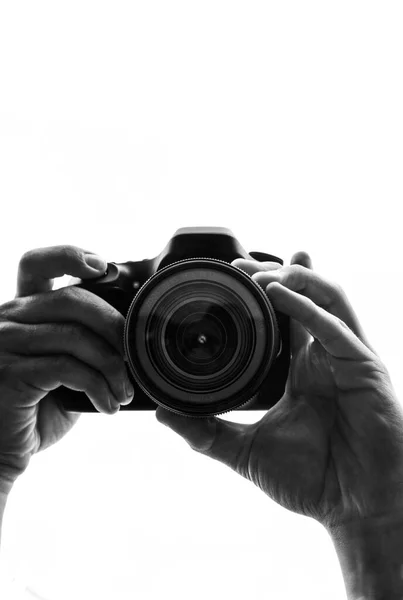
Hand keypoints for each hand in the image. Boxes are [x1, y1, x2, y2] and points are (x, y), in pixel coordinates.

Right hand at [0, 245, 133, 492]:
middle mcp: (9, 319)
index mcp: (22, 311)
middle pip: (72, 299)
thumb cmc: (38, 408)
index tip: (101, 267)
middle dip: (114, 325)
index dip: (69, 255)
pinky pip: (68, 368)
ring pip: (75, 337)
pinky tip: (109, 406)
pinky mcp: (10, 372)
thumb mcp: (62, 367)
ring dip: (112, 366)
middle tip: (134, 356)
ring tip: (124, 392)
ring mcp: (6, 344)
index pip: (37, 264)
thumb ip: (84, 343)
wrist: (5, 449)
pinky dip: (99, 386)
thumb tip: (134, 336)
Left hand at [155, 252, 402, 530]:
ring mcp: (347, 358)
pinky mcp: (364, 368)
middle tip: (239, 266)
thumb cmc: (313, 480)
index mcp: (302, 369)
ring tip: (258, 275)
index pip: (286, 315)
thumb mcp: (247, 451)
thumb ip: (207, 432)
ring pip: (327, 297)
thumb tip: (163, 415)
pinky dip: (308, 307)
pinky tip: (281, 295)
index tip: (232, 276)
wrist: (354, 509)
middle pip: (306, 295)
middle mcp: (325, 356)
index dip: (265, 290)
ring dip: (293, 279)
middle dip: (274, 274)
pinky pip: (336, 328)